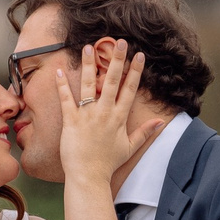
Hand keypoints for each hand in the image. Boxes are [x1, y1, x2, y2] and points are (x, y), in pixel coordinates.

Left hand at [56, 39, 160, 189]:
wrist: (89, 177)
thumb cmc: (108, 164)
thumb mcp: (129, 147)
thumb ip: (144, 132)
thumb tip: (160, 122)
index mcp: (119, 118)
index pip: (130, 89)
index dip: (135, 71)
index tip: (139, 55)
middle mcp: (105, 113)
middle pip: (113, 81)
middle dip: (118, 60)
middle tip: (120, 42)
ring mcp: (88, 116)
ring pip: (90, 85)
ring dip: (90, 65)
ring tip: (88, 47)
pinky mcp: (71, 121)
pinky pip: (67, 99)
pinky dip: (62, 85)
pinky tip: (59, 71)